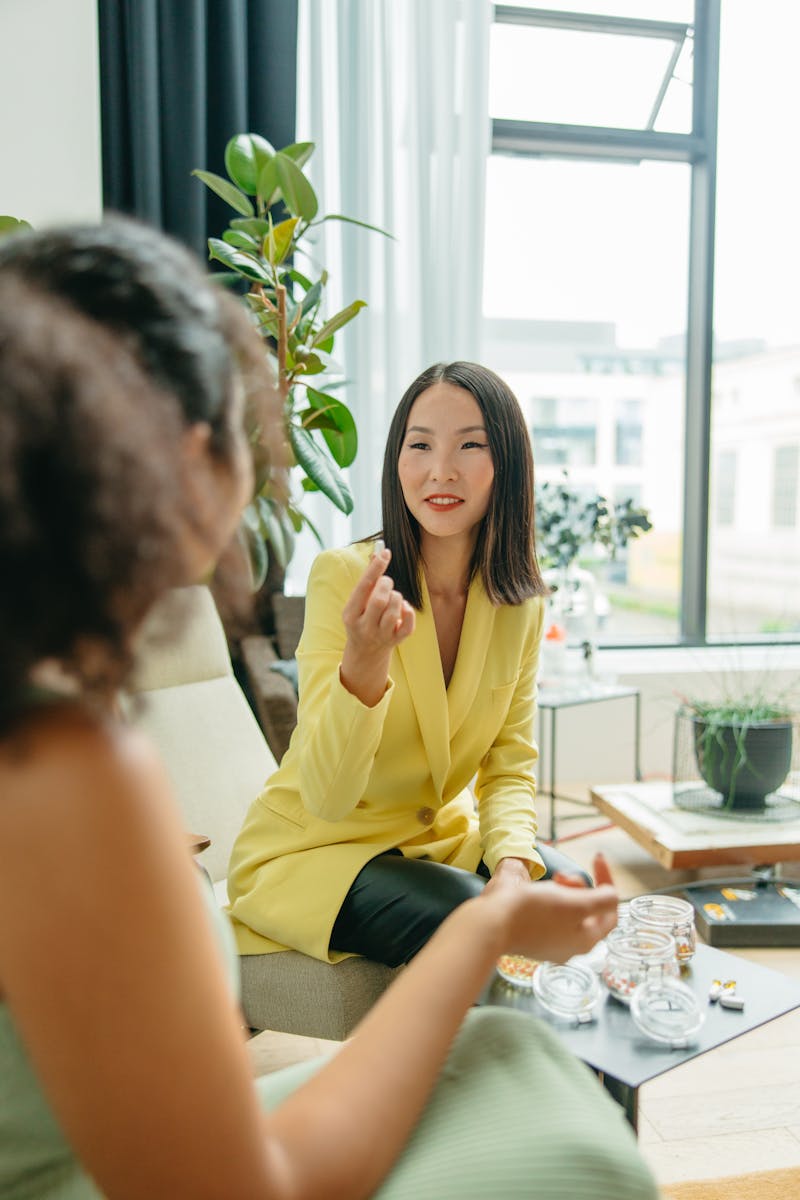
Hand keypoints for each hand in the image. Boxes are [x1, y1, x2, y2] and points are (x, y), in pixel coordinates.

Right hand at [340, 546, 414, 705]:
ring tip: (392, 598)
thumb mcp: (357, 601)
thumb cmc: (362, 617)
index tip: (385, 552)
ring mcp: (380, 636)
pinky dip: (408, 611)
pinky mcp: (395, 641)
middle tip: (386, 583)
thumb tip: (378, 552)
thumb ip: (368, 580)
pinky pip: (408, 625)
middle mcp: (364, 626)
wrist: (365, 652)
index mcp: (350, 614)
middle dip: (386, 585)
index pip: (363, 587)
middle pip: (379, 600)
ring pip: (394, 611)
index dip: (375, 568)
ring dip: (397, 598)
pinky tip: (402, 609)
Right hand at [479, 858, 617, 963]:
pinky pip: (549, 913)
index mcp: (585, 940)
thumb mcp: (576, 904)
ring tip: (549, 880)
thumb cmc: (535, 912)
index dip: (608, 882)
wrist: (491, 923)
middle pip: (588, 910)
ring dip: (564, 890)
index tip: (596, 857)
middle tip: (562, 876)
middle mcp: (569, 945)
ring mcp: (548, 942)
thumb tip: (613, 896)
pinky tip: (535, 890)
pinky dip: (548, 898)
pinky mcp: (530, 935)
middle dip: (581, 886)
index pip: (610, 910)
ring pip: (568, 909)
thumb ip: (602, 900)